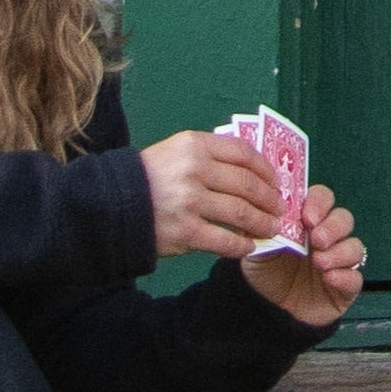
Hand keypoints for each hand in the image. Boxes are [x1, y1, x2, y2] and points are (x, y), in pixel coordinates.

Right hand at [139, 129, 289, 260]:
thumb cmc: (148, 178)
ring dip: (262, 222)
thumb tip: (251, 170)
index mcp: (194, 144)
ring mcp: (190, 202)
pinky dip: (242, 245)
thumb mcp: (175, 152)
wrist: (110, 206)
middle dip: (270, 198)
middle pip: (247, 184)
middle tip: (280, 208)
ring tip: (271, 228)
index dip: (266, 169)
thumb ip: (209, 156)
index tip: (276, 181)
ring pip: (241, 213)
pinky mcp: (186, 232)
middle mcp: (194, 169)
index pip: (243, 153)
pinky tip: (248, 246)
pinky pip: (225, 240)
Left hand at [244, 184, 366, 330]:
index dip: (320, 203)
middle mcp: (327, 238)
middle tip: (317, 240)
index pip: (323, 199)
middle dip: (333, 226)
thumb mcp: (256, 249)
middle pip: (344, 219)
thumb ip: (259, 229)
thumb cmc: (265, 274)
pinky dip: (345, 276)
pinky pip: (356, 278)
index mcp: (308, 222)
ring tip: (320, 263)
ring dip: (340, 252)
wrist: (269, 312)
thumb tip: (260, 210)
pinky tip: (329, 279)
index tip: (308, 217)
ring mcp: (339, 262)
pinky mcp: (345, 287)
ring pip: (355, 247)